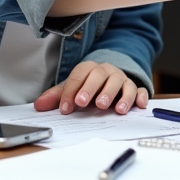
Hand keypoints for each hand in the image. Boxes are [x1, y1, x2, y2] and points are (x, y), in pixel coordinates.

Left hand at [33, 61, 148, 114]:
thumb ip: (57, 97)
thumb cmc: (89, 86)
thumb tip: (38, 106)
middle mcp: (107, 72)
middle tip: (86, 104)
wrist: (109, 79)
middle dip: (93, 89)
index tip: (66, 108)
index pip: (79, 76)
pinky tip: (139, 106)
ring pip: (122, 83)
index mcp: (89, 69)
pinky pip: (140, 90)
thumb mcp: (73, 89)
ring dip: (119, 95)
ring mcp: (122, 79)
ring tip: (115, 109)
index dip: (71, 91)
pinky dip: (140, 97)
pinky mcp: (135, 88)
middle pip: (101, 76)